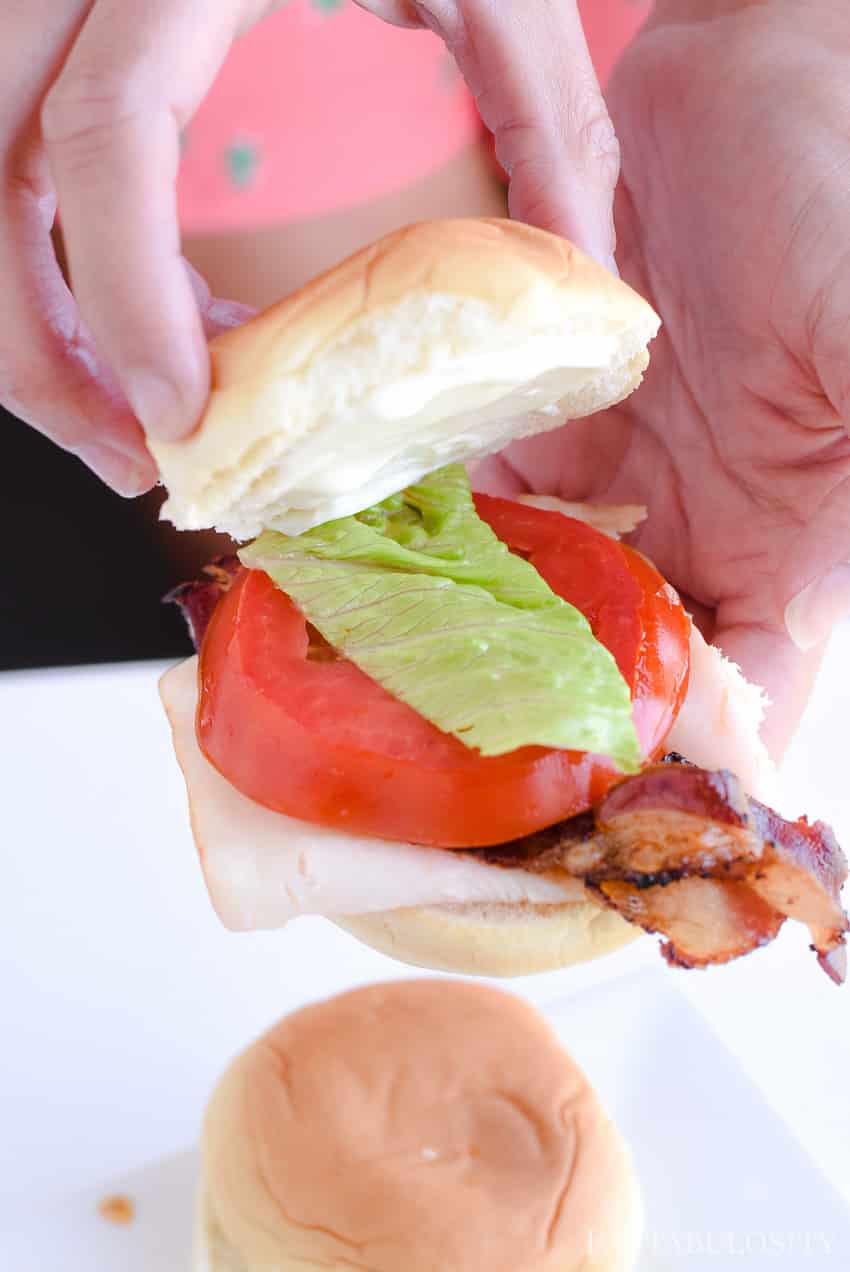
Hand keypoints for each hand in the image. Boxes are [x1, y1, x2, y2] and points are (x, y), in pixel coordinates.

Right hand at [2, 0, 617, 494]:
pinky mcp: (56, 25)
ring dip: (34, 325)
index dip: (126, 294)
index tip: (182, 415)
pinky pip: (14, 166)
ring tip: (127, 424)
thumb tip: (585, 280)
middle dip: (40, 348)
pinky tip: (150, 326)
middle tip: (136, 457)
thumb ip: (547, 119)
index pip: (104, 134)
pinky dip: (61, 268)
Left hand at [476, 0, 849, 754]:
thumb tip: (834, 577)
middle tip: (460, 752)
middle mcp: (702, 532)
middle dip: (553, 711)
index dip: (675, 751)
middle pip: (627, 664)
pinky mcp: (558, 424)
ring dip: (484, 632)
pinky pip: (494, 500)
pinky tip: (390, 557)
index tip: (589, 793)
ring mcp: (624, 483)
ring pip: (548, 596)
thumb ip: (847, 449)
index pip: (740, 688)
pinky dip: (448, 533)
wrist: (748, 90)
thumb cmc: (833, 198)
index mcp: (790, 549)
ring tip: (401, 671)